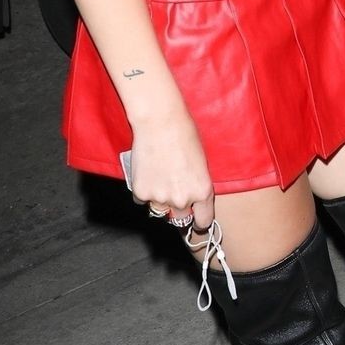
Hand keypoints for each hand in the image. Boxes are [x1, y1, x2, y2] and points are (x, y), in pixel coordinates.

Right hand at [128, 114, 214, 232]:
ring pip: (159, 210)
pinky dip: (144, 191)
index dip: (199, 221)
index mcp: (203, 192)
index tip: (196, 221)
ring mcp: (160, 198)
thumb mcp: (200, 164)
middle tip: (173, 191)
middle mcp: (182, 199)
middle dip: (178, 210)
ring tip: (160, 177)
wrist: (160, 123)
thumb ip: (196, 186)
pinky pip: (142, 200)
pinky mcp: (141, 193)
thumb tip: (191, 201)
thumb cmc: (184, 135)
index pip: (203, 221)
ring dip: (159, 201)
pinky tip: (147, 173)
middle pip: (180, 219)